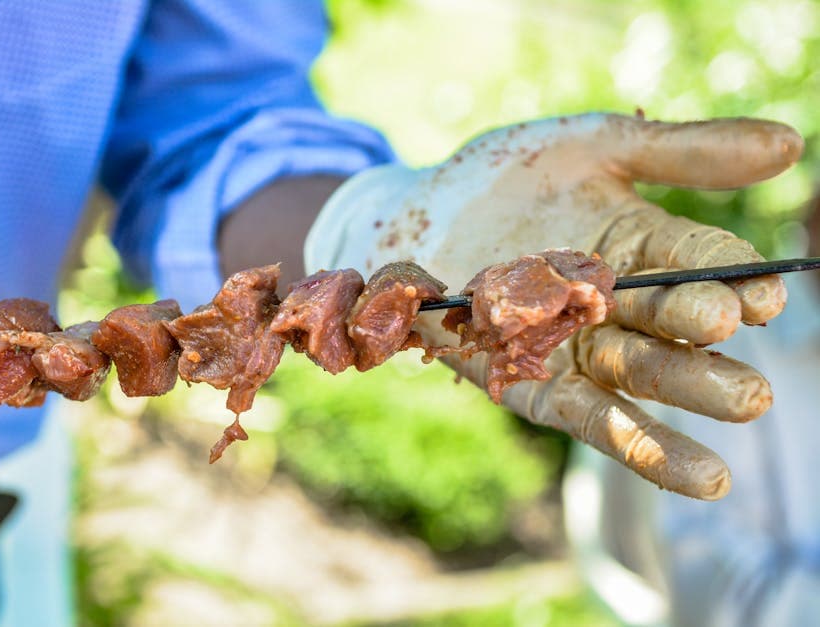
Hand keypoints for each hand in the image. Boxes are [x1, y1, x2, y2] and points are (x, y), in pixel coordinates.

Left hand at [305, 113, 802, 499]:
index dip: (732, 280)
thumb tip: (792, 144)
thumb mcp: (593, 145)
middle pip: (673, 330)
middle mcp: (616, 304)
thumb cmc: (502, 176)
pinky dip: (635, 442)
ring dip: (688, 400)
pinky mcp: (531, 380)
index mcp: (641, 245)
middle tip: (753, 377)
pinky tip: (695, 475)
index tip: (763, 296)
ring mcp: (575, 345)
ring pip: (640, 378)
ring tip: (741, 413)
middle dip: (707, 351)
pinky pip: (586, 416)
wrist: (413, 212)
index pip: (698, 263)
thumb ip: (684, 152)